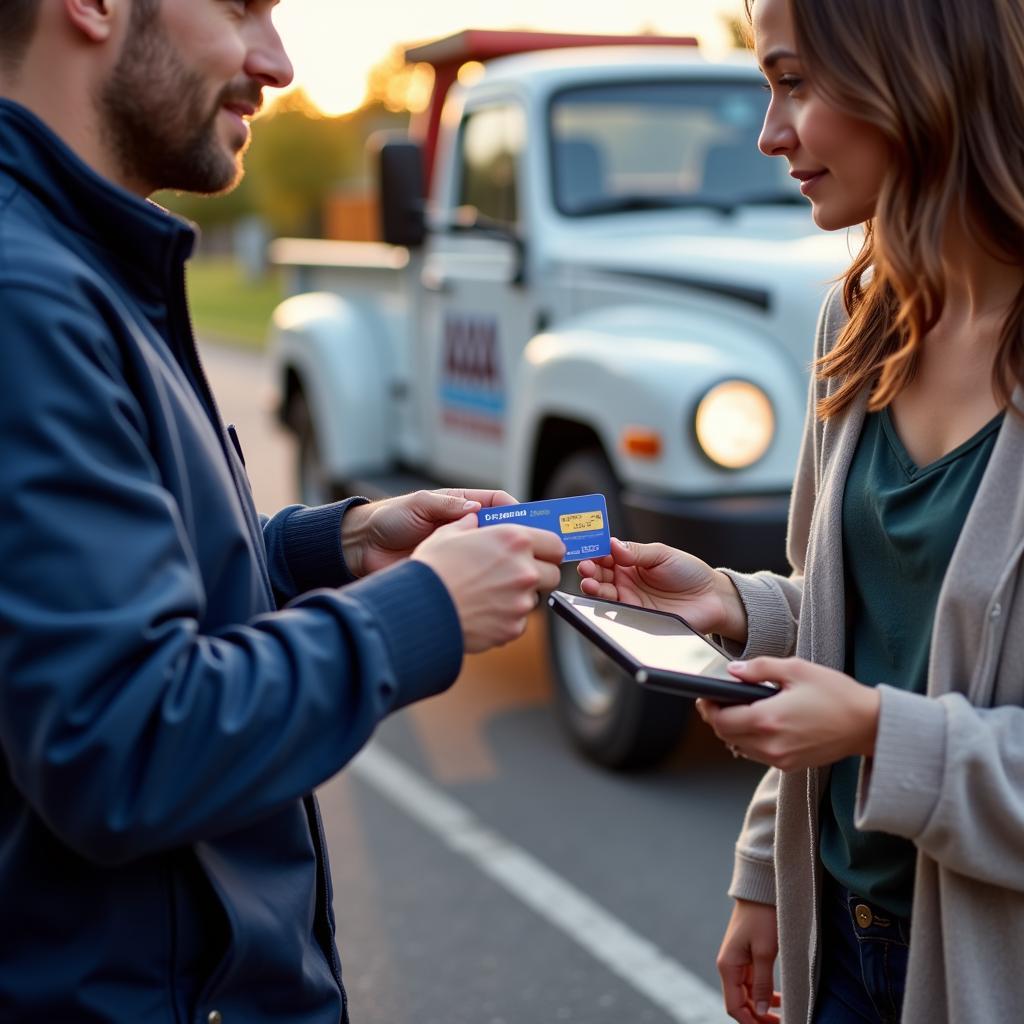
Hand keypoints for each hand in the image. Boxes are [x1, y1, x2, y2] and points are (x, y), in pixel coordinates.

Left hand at [342, 488, 517, 576]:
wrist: (364, 548)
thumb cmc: (390, 519)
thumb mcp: (418, 505)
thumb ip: (446, 505)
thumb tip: (475, 509)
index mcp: (462, 506)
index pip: (500, 506)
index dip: (519, 513)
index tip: (531, 524)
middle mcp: (467, 530)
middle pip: (505, 534)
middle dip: (522, 542)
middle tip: (535, 552)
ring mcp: (463, 555)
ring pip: (496, 559)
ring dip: (509, 565)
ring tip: (520, 572)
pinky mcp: (454, 574)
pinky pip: (479, 579)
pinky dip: (490, 583)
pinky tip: (497, 588)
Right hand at [412, 513, 564, 652]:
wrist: (420, 610)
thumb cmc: (432, 570)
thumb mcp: (447, 534)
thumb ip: (469, 525)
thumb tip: (473, 519)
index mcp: (514, 539)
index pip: (555, 543)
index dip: (548, 549)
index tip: (540, 553)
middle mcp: (524, 569)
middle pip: (553, 574)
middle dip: (538, 574)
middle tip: (516, 575)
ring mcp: (521, 601)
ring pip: (533, 599)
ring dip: (518, 597)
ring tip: (488, 595)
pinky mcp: (513, 628)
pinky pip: (518, 622)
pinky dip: (505, 618)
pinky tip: (481, 612)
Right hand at [576, 538, 746, 640]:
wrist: (712, 599)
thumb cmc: (690, 573)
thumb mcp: (662, 554)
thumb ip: (636, 551)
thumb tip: (612, 544)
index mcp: (631, 560)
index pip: (606, 553)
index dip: (595, 550)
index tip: (587, 548)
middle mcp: (626, 579)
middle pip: (599, 573)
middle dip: (589, 568)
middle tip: (586, 566)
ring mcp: (629, 598)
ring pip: (602, 591)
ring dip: (592, 585)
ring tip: (590, 581)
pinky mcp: (634, 616)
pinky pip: (614, 610)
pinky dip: (603, 603)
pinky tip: (600, 595)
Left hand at [696, 657, 880, 770]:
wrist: (868, 725)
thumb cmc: (837, 695)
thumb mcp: (797, 669)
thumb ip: (760, 668)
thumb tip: (734, 671)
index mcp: (768, 719)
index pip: (721, 720)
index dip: (708, 708)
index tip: (705, 696)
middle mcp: (771, 745)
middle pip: (726, 736)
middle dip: (717, 718)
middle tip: (717, 701)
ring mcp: (780, 759)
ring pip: (739, 747)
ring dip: (732, 730)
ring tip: (738, 710)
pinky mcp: (790, 765)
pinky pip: (757, 754)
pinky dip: (750, 740)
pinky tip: (759, 724)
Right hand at [717, 899, 780, 1023]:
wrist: (761, 890)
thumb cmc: (762, 917)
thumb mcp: (765, 952)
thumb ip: (762, 984)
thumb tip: (760, 1012)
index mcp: (728, 966)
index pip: (734, 1007)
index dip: (750, 1023)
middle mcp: (729, 966)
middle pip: (740, 1003)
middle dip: (757, 1018)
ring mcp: (737, 961)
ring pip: (747, 995)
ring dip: (761, 1008)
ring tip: (782, 1016)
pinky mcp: (746, 956)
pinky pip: (752, 983)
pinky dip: (763, 995)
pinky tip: (778, 1000)